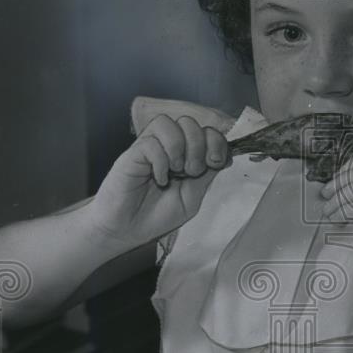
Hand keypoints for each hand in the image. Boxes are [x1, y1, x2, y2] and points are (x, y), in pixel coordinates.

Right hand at [87, 98, 234, 248]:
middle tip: (191, 172)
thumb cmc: (157, 215)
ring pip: (168, 123)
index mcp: (186, 155)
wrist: (128, 230)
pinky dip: (161, 161)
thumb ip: (206, 177)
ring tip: (175, 172)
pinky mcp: (132, 154)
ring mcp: (149, 147)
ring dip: (179, 148)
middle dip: (198, 147)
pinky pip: (151, 143)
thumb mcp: (192, 198)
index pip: (207, 131)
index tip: (215, 163)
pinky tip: (159, 179)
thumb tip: (224, 156)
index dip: (216, 142)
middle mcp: (168, 147)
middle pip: (190, 123)